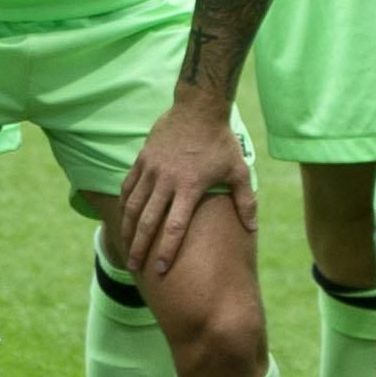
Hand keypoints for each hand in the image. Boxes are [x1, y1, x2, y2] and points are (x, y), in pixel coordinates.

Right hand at [110, 98, 256, 280]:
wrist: (198, 107)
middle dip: (140, 246)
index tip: (160, 268)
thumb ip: (245, 201)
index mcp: (190, 186)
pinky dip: (124, 203)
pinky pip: (128, 185)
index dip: (167, 249)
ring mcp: (151, 168)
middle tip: (135, 268)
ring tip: (126, 247)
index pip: (176, 226)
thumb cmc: (221, 142)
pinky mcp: (142, 159)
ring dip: (128, 228)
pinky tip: (122, 217)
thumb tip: (252, 228)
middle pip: (148, 220)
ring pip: (133, 204)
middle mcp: (167, 180)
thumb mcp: (239, 170)